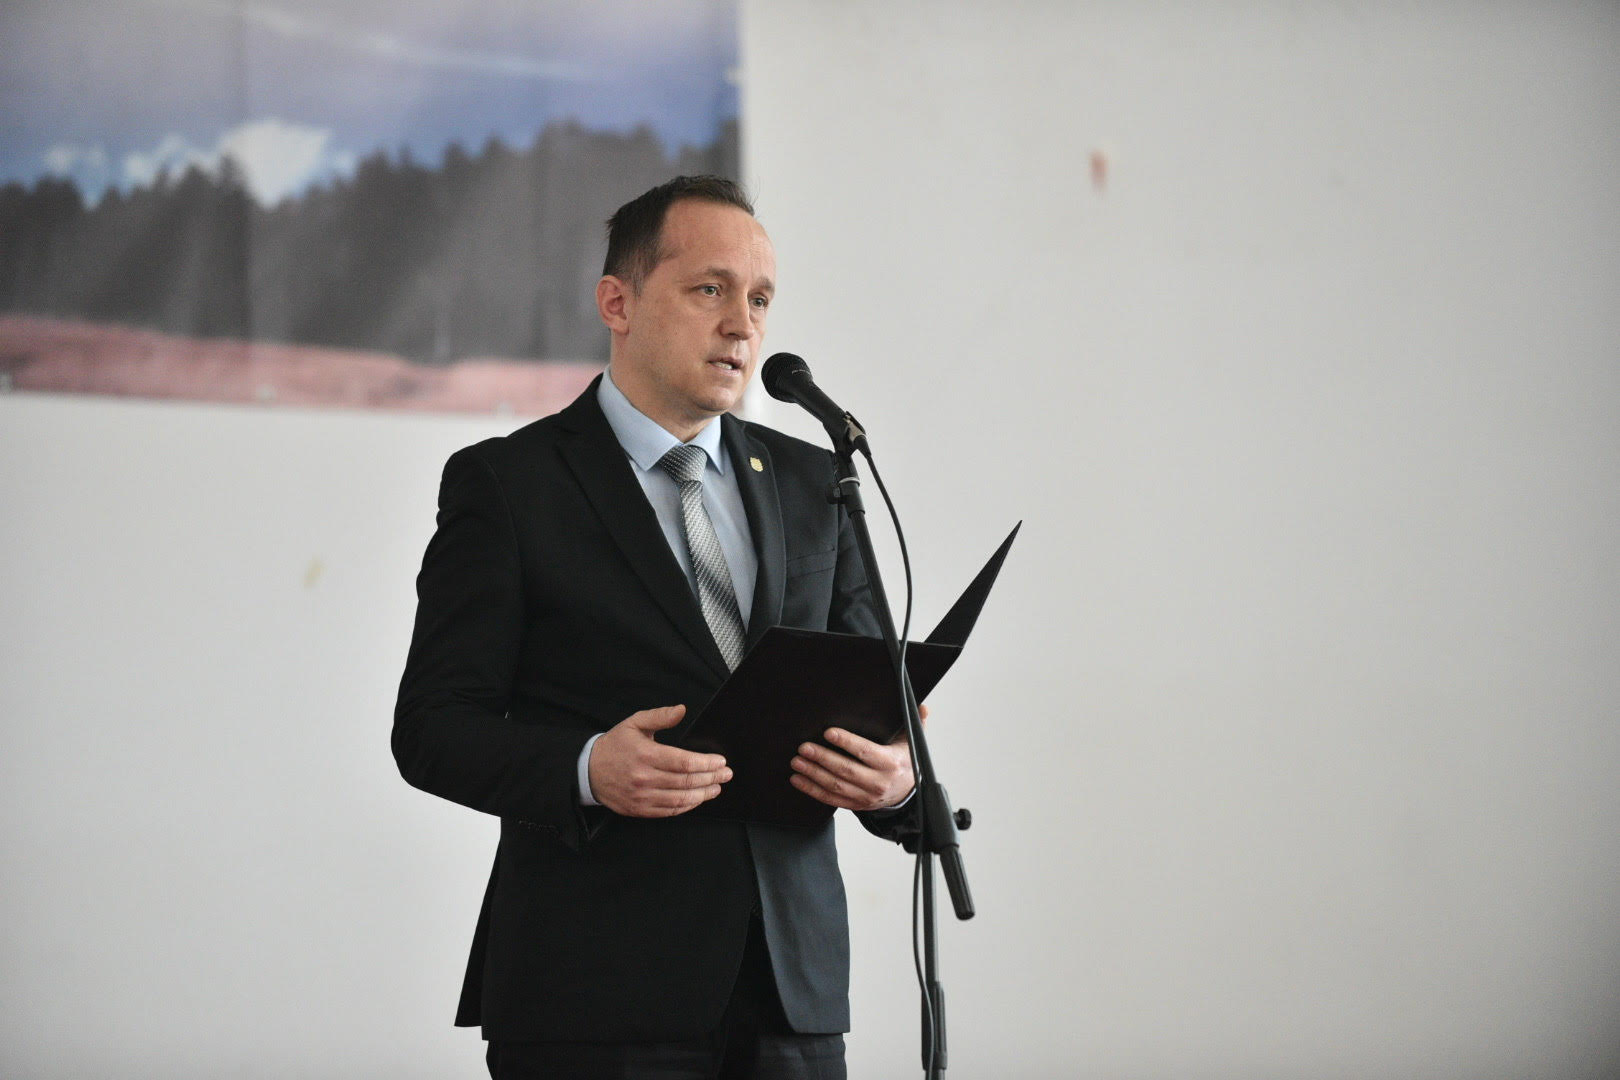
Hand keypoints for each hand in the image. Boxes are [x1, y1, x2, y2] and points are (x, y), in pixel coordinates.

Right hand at [588, 705, 731, 817]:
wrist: (588, 770)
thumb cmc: (615, 745)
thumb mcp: (635, 723)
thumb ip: (660, 716)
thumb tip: (682, 710)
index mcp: (645, 755)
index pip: (684, 763)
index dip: (706, 764)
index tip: (721, 761)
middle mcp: (644, 778)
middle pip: (686, 782)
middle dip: (711, 778)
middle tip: (726, 774)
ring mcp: (642, 797)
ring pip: (680, 799)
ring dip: (703, 794)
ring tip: (716, 787)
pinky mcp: (640, 810)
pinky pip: (669, 811)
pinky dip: (687, 806)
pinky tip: (697, 799)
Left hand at [790, 704, 926, 810]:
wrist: (908, 793)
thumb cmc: (905, 763)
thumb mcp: (913, 743)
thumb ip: (916, 723)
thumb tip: (922, 707)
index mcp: (890, 763)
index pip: (865, 752)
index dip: (846, 742)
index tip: (829, 732)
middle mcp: (877, 782)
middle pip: (846, 770)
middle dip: (822, 758)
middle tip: (804, 748)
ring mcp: (865, 796)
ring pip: (835, 785)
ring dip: (813, 774)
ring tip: (797, 762)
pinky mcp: (856, 805)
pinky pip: (831, 799)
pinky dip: (812, 790)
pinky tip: (799, 780)